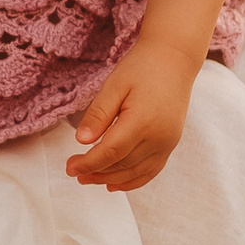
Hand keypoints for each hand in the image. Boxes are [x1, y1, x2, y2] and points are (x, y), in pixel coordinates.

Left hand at [64, 39, 195, 194]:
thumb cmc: (142, 68)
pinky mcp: (171, 143)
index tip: (69, 167)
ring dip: (110, 179)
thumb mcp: (114, 85)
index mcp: (143, 121)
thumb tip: (82, 141)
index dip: (88, 163)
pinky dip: (132, 180)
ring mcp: (168, 143)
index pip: (111, 152)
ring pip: (136, 172)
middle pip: (122, 165)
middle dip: (95, 172)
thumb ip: (99, 114)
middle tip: (73, 171)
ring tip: (88, 178)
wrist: (174, 60)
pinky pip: (152, 170)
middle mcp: (160, 137)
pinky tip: (114, 184)